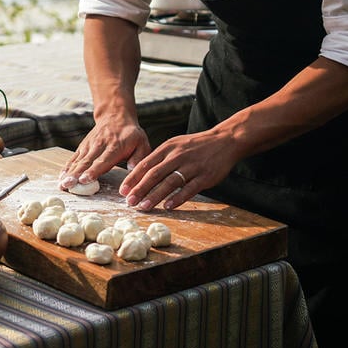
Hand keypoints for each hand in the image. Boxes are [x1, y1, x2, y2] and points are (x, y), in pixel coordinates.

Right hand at [59, 115, 150, 190]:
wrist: (116, 116)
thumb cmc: (131, 134)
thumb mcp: (141, 143)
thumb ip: (138, 158)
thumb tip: (134, 172)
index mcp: (115, 147)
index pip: (102, 160)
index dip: (93, 171)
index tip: (84, 180)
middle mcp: (99, 146)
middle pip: (86, 162)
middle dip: (76, 174)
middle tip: (67, 185)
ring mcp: (89, 145)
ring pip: (78, 161)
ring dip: (69, 173)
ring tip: (61, 184)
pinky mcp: (83, 146)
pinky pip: (74, 158)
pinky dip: (67, 167)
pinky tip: (61, 177)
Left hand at [118, 128, 241, 210]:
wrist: (224, 140)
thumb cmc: (195, 146)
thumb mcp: (175, 145)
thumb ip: (160, 158)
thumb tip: (141, 173)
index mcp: (168, 148)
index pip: (146, 164)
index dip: (133, 178)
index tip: (123, 190)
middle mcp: (178, 156)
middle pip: (154, 174)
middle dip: (140, 189)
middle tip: (129, 202)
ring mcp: (192, 166)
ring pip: (170, 182)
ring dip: (155, 196)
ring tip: (144, 207)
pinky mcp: (205, 176)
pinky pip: (189, 189)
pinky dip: (178, 198)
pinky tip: (168, 206)